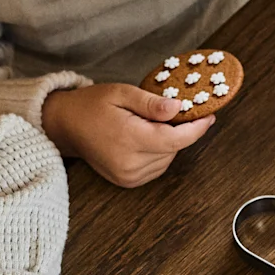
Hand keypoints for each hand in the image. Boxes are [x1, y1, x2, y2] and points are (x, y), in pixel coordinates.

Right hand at [41, 83, 212, 186]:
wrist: (65, 125)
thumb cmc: (91, 105)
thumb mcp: (122, 93)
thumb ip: (152, 103)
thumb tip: (179, 108)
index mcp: (129, 139)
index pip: (175, 140)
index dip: (196, 128)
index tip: (209, 116)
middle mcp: (129, 163)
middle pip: (173, 149)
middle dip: (179, 131)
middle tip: (170, 111)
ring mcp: (127, 176)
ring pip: (167, 160)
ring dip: (168, 143)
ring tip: (149, 124)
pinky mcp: (126, 182)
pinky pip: (156, 168)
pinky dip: (158, 153)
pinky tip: (145, 138)